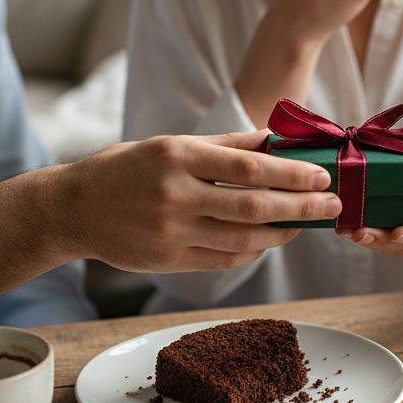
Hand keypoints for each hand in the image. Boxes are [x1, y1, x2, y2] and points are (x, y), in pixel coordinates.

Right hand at [58, 131, 341, 271]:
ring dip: (283, 233)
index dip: (291, 174)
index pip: (249, 168)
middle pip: (253, 207)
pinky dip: (253, 250)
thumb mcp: (168, 144)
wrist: (70, 210)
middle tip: (333, 204)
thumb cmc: (124, 169)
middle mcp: (175, 195)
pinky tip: (270, 240)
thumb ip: (223, 145)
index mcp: (176, 157)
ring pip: (243, 239)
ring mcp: (171, 232)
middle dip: (301, 207)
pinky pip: (224, 259)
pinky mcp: (169, 261)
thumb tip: (275, 141)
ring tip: (307, 223)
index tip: (322, 175)